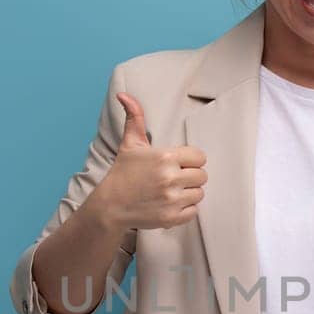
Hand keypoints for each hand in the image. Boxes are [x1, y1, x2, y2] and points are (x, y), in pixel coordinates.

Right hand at [93, 92, 208, 230]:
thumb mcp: (130, 144)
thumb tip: (123, 95)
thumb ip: (134, 117)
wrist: (111, 205)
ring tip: (172, 191)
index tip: (178, 164)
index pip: (199, 157)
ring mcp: (172, 199)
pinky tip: (171, 204)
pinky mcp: (172, 217)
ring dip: (189, 192)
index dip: (190, 160)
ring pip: (199, 193)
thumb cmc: (123, 173)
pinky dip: (186, 209)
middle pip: (202, 175)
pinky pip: (194, 211)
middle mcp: (171, 178)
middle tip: (175, 178)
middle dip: (190, 176)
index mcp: (165, 157)